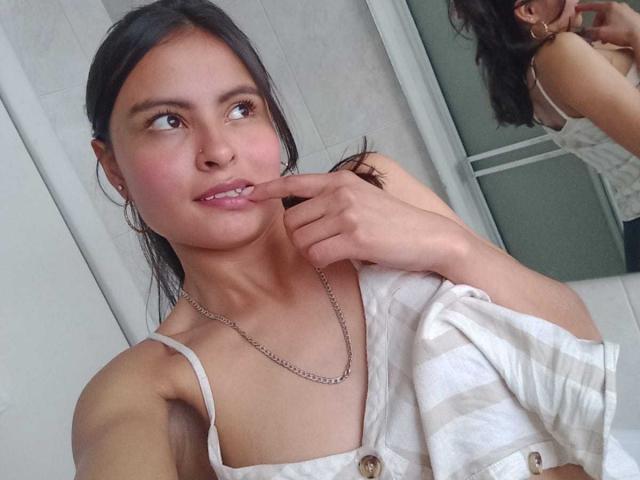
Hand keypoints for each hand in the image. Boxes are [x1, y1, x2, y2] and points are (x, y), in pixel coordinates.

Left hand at [249, 170, 467, 270]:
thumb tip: (301, 216)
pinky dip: (322, 262)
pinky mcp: (355, 238)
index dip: (268, 189)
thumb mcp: (363, 198)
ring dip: (311, 251)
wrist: (428, 236)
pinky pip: (316, 255)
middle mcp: (340, 193)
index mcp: (340, 180)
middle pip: (291, 221)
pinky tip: (339, 259)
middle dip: (299, 237)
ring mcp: (347, 214)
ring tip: (334, 251)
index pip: (294, 182)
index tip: (249, 194)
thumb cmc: (395, 222)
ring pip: (301, 240)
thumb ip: (333, 200)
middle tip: (320, 244)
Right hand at [577, 2, 639, 46]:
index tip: (576, 9)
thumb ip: (589, 32)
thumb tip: (583, 32)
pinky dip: (613, 27)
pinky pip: (618, 20)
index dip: (584, 8)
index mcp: (610, 7)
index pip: (593, 6)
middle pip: (602, 14)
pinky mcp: (632, 16)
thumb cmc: (621, 33)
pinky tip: (614, 36)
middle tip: (595, 36)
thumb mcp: (601, 33)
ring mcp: (627, 10)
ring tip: (605, 38)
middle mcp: (619, 6)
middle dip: (597, 25)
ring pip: (610, 18)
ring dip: (604, 28)